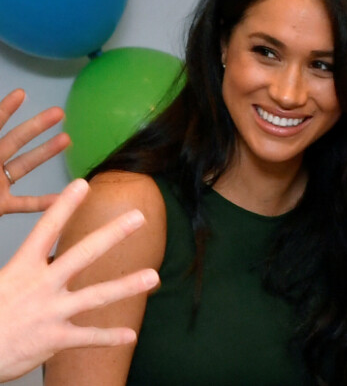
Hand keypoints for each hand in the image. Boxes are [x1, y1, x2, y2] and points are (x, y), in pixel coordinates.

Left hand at [0, 89, 70, 214]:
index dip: (4, 109)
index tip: (21, 93)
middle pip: (15, 140)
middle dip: (37, 125)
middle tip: (59, 112)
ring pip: (24, 166)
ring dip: (45, 153)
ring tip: (67, 140)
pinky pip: (24, 202)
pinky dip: (43, 202)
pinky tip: (60, 197)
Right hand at [0, 178, 159, 381]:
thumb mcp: (0, 282)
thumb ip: (26, 267)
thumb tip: (44, 254)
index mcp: (22, 268)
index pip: (46, 229)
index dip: (65, 206)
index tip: (83, 184)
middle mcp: (41, 286)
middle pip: (83, 253)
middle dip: (113, 234)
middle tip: (139, 217)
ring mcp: (50, 312)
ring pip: (96, 295)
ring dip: (127, 286)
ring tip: (153, 276)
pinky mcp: (54, 339)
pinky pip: (87, 336)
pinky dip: (110, 336)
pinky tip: (131, 334)